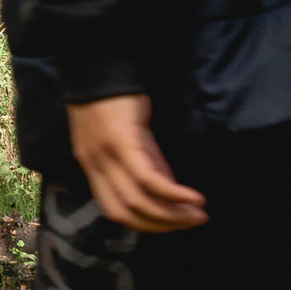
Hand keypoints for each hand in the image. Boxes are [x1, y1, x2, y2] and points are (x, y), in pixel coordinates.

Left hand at [67, 94, 206, 232]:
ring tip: (199, 215)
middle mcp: (94, 165)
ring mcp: (105, 155)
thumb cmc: (112, 99)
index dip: (147, 225)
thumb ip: (145, 165)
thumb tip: (169, 194)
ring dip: (173, 215)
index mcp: (91, 167)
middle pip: (126, 213)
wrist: (97, 63)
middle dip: (163, 226)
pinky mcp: (121, 142)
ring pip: (138, 201)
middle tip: (194, 223)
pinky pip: (147, 179)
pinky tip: (194, 198)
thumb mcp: (126, 138)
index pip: (116, 212)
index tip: (174, 225)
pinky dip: (172, 194)